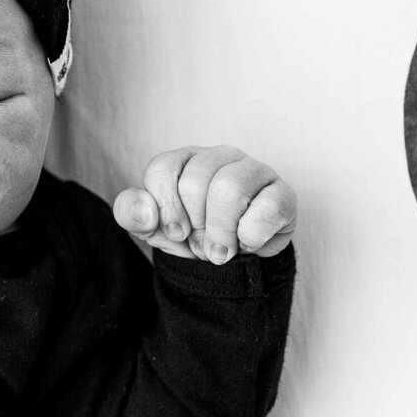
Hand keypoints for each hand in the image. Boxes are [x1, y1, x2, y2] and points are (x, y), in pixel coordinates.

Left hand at [112, 146, 295, 264]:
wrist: (231, 260)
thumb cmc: (191, 234)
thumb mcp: (154, 228)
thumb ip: (133, 214)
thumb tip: (143, 211)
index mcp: (184, 160)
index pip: (163, 168)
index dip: (166, 207)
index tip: (176, 231)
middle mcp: (219, 157)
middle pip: (195, 182)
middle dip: (195, 225)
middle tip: (202, 243)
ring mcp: (253, 170)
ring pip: (230, 188)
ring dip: (220, 232)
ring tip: (221, 250)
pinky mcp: (282, 193)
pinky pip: (267, 209)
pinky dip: (251, 236)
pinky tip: (247, 241)